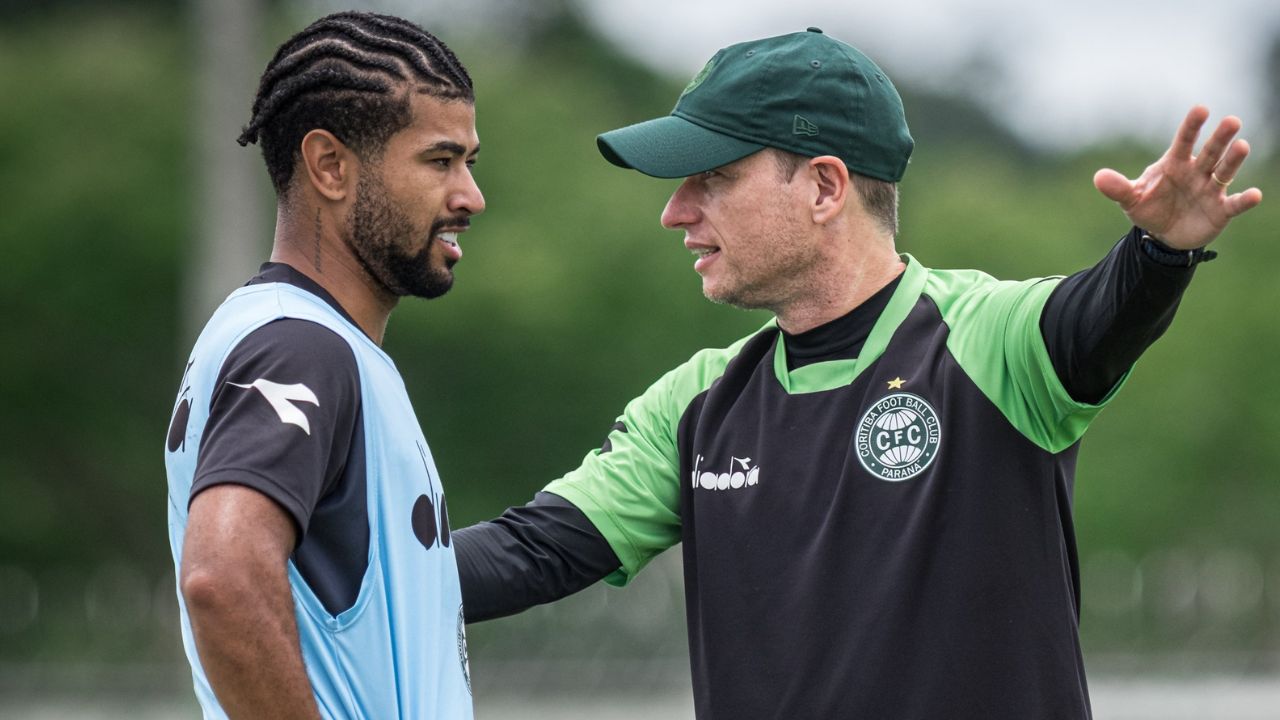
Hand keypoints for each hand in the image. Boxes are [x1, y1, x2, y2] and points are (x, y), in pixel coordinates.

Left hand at [1093, 105, 1261, 249]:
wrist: (1163, 234)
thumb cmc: (1150, 208)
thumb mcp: (1131, 199)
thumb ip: (1118, 188)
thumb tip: (1098, 178)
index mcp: (1175, 164)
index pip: (1184, 141)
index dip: (1192, 126)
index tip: (1201, 109)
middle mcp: (1197, 172)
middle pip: (1210, 151)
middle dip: (1220, 137)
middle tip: (1232, 120)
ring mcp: (1211, 189)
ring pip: (1225, 171)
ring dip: (1234, 160)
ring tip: (1242, 146)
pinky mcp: (1221, 210)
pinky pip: (1235, 203)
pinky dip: (1245, 200)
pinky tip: (1255, 195)